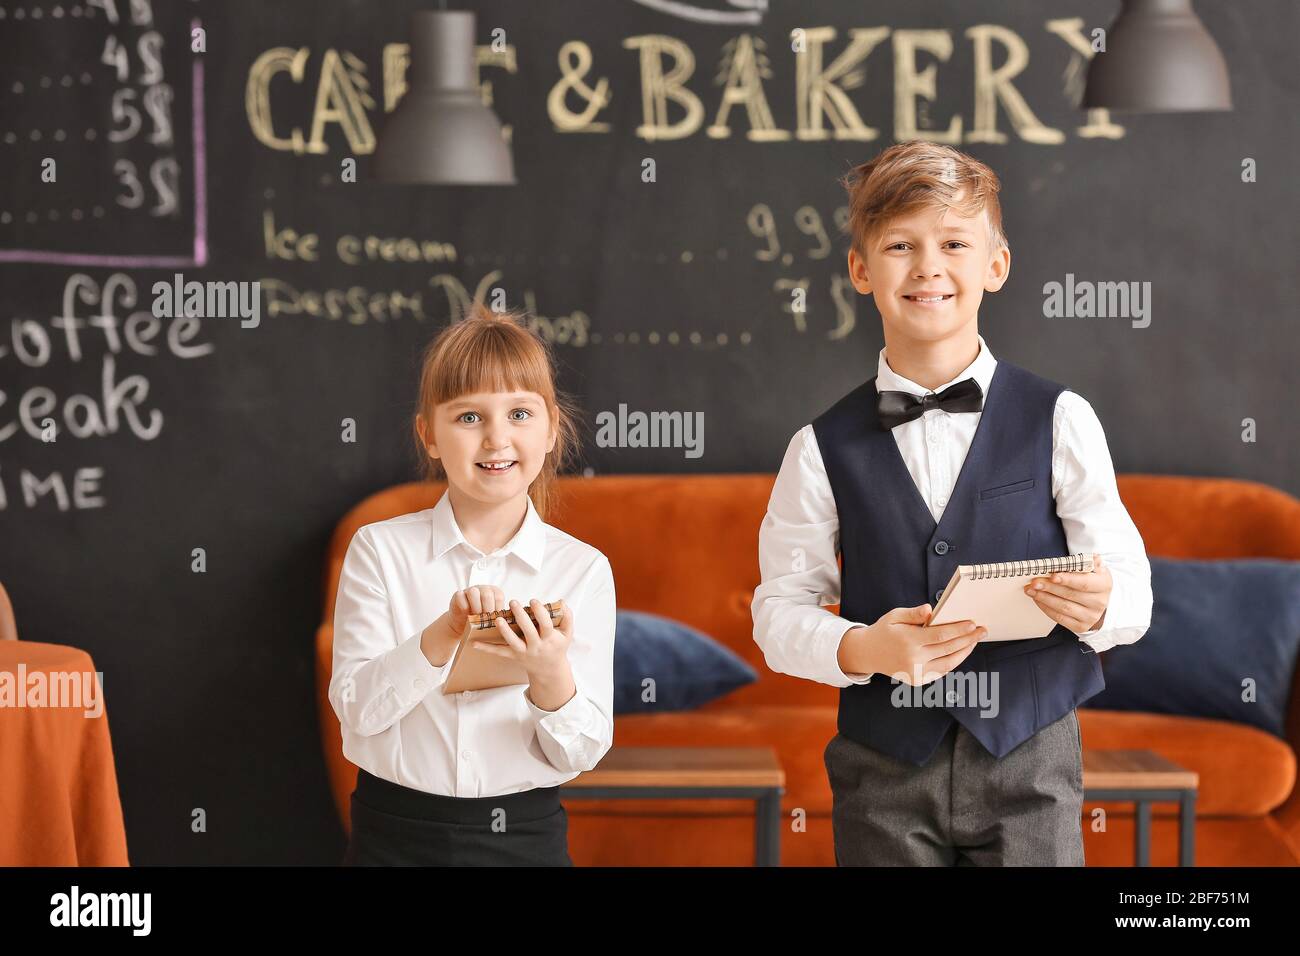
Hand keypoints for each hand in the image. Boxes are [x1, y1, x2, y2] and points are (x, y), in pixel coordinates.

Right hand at [446, 585, 507, 634]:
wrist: (463, 625)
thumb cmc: (481, 621)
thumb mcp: (493, 618)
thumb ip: (501, 616)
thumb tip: (511, 619)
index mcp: (494, 592)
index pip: (498, 596)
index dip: (496, 609)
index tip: (494, 619)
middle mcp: (482, 588)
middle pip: (487, 593)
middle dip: (487, 609)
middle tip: (485, 620)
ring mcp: (469, 590)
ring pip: (473, 592)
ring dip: (475, 607)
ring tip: (475, 617)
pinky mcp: (458, 595)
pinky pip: (460, 596)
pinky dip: (464, 607)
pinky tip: (466, 614)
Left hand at [473, 599, 575, 709]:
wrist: (549, 670)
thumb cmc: (557, 647)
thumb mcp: (567, 634)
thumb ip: (567, 617)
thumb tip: (562, 602)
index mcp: (549, 639)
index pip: (545, 624)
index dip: (539, 612)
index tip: (533, 601)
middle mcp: (536, 646)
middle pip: (528, 631)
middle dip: (521, 616)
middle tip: (513, 603)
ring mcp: (524, 652)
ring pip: (513, 642)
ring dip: (505, 631)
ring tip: (498, 619)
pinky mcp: (513, 656)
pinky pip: (499, 652)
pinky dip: (486, 648)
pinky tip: (473, 643)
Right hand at [844, 604, 985, 686]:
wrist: (868, 653)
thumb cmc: (884, 631)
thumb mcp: (894, 616)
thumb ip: (914, 614)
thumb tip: (930, 610)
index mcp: (908, 641)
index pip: (940, 636)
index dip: (959, 630)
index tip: (973, 624)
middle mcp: (913, 659)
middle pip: (948, 649)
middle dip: (968, 639)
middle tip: (982, 631)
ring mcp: (916, 672)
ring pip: (949, 663)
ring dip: (965, 652)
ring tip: (974, 641)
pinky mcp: (917, 680)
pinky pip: (941, 671)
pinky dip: (953, 661)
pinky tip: (961, 651)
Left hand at [1023, 555, 1110, 633]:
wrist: (1101, 603)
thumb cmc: (1093, 582)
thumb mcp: (1095, 570)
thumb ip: (1089, 563)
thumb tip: (1089, 558)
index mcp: (1104, 585)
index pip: (1084, 583)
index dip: (1067, 580)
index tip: (1052, 575)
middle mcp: (1099, 603)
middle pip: (1070, 595)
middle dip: (1049, 587)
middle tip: (1034, 582)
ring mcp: (1090, 617)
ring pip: (1063, 607)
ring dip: (1044, 598)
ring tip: (1031, 590)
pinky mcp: (1081, 626)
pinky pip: (1060, 618)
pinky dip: (1046, 608)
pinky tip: (1037, 599)